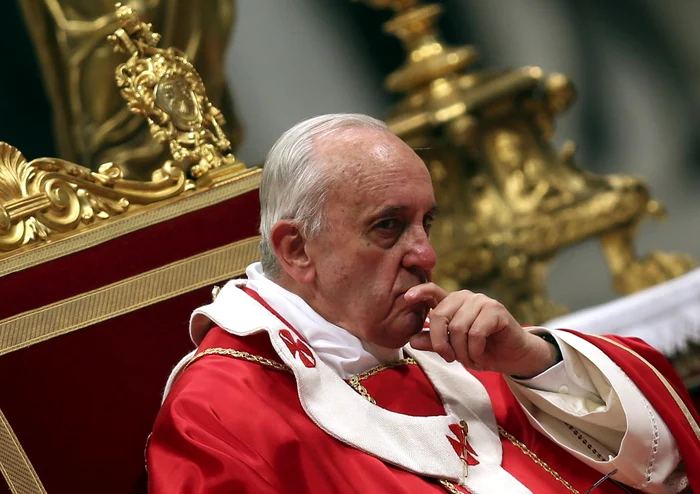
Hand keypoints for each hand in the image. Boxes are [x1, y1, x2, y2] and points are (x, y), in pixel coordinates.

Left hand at [405, 283, 558, 376]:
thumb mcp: (453, 348)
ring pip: (457, 328)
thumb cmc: (482, 349)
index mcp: (452, 303)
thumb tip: (412, 339)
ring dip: (461, 352)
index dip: (419, 292)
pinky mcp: (496, 310)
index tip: (406, 297)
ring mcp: (481, 301)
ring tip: (470, 360)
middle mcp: (465, 297)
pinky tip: (480, 357)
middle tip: (448, 358)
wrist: (513, 356)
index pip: (432, 291)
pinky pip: (475, 333)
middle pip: (439, 316)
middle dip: (440, 343)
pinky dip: (475, 351)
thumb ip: (434, 342)